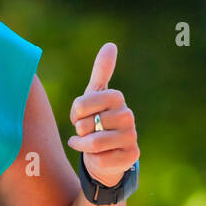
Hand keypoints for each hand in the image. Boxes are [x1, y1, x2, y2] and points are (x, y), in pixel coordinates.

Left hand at [66, 43, 138, 186]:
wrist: (107, 154)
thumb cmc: (98, 121)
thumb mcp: (95, 96)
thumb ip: (101, 72)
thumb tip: (110, 45)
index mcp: (116, 97)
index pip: (80, 105)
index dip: (74, 115)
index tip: (81, 117)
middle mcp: (128, 115)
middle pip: (86, 125)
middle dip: (81, 132)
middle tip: (89, 131)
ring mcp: (131, 136)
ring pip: (93, 143)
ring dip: (84, 146)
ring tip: (89, 144)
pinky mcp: (131, 156)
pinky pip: (100, 160)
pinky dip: (94, 160)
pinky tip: (99, 157)